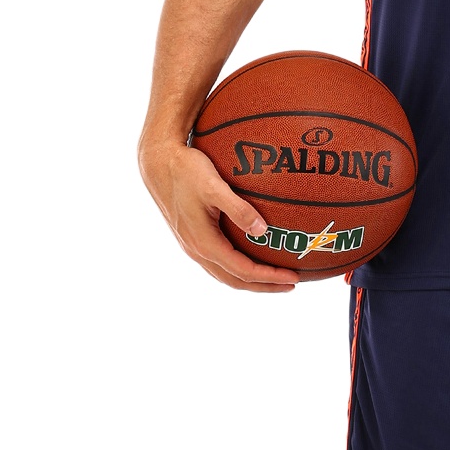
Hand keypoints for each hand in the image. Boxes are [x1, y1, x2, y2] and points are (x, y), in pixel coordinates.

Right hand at [139, 138, 297, 292]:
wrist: (157, 163)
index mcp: (204, 243)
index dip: (270, 277)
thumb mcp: (213, 186)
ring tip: (276, 277)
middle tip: (291, 284)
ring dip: (252, 280)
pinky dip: (239, 269)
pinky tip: (252, 257)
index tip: (293, 277)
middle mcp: (197, 250)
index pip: (243, 271)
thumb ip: (238, 209)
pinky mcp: (193, 238)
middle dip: (264, 286)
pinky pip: (220, 263)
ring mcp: (193, 246)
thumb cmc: (186, 170)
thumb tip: (262, 230)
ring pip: (226, 274)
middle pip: (236, 281)